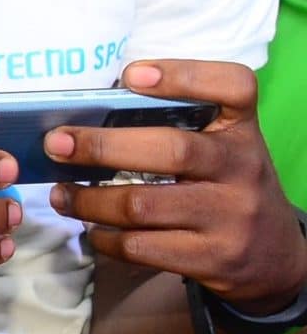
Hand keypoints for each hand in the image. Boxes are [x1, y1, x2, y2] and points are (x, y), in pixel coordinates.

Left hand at [48, 61, 302, 310]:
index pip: (233, 88)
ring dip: (88, 200)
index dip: (183, 76)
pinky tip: (90, 230)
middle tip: (56, 143)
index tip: (131, 75)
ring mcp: (230, 217)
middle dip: (102, 146)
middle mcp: (242, 169)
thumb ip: (180, 128)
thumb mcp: (223, 150)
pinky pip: (142, 247)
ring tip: (61, 194)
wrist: (276, 258)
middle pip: (171, 150)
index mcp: (242, 131)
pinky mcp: (213, 259)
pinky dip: (105, 238)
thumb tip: (88, 116)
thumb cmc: (228, 187)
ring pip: (142, 205)